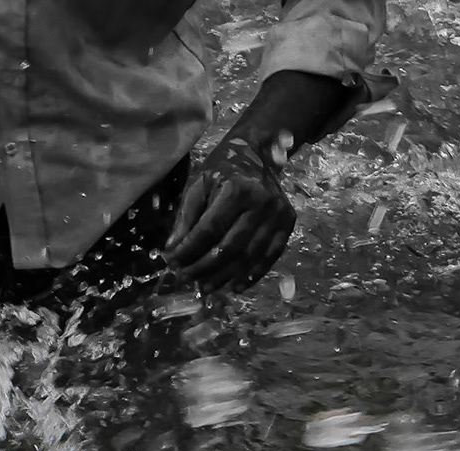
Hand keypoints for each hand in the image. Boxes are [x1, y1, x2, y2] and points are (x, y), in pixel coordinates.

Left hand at [163, 138, 294, 286]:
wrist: (258, 153)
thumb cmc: (223, 169)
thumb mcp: (198, 185)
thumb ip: (185, 218)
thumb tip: (172, 250)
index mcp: (237, 189)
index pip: (209, 230)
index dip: (189, 250)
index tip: (173, 263)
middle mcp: (261, 202)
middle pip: (230, 247)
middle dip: (204, 268)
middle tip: (185, 278)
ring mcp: (278, 214)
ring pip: (249, 256)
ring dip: (225, 276)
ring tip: (205, 288)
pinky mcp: (288, 223)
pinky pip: (270, 256)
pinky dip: (252, 275)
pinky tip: (235, 286)